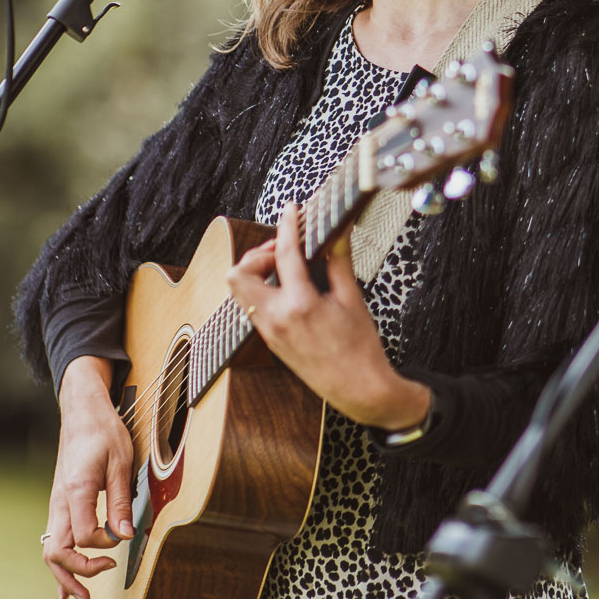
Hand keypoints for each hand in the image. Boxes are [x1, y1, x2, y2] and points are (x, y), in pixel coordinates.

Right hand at [43, 357, 135, 598]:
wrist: (83, 412)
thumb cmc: (103, 432)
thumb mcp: (121, 462)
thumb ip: (120, 501)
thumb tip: (126, 535)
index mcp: (75, 490)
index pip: (82, 536)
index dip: (103, 545)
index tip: (121, 538)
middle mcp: (59, 502)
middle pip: (55, 552)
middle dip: (75, 575)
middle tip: (98, 585)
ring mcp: (56, 505)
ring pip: (50, 550)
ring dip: (64, 576)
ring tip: (80, 597)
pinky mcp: (59, 504)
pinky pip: (53, 540)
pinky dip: (59, 564)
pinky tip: (65, 583)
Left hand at [226, 205, 430, 430]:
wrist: (358, 389)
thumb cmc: (360, 348)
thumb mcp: (353, 299)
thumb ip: (339, 261)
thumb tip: (338, 231)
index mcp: (300, 305)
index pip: (285, 254)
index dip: (288, 225)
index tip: (292, 210)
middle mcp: (276, 319)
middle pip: (239, 274)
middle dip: (257, 254)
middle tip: (284, 249)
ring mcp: (268, 331)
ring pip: (239, 291)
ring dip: (256, 271)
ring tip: (285, 266)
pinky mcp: (268, 340)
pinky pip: (252, 306)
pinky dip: (262, 288)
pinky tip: (288, 286)